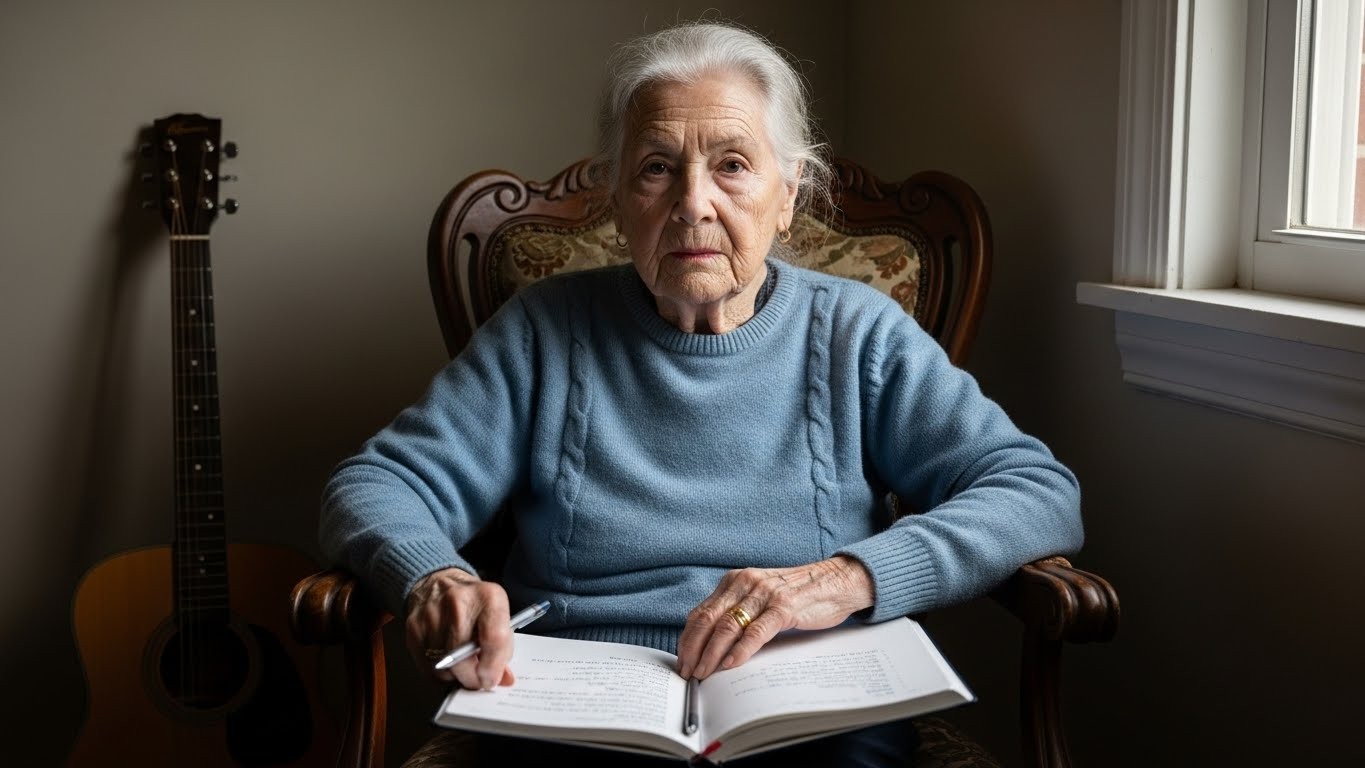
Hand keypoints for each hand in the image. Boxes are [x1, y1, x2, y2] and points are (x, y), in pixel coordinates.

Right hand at [404, 567, 516, 689]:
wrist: (439, 583)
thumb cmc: (474, 604)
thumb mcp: (497, 616)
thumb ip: (503, 648)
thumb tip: (501, 679)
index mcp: (489, 597)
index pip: (494, 639)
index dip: (493, 667)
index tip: (491, 679)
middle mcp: (459, 603)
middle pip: (463, 658)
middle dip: (471, 678)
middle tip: (477, 680)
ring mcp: (433, 614)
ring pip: (443, 667)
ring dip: (454, 675)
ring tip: (461, 663)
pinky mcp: (414, 627)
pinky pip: (426, 666)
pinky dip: (438, 672)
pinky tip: (446, 660)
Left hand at [676, 556, 874, 679]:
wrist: (836, 580)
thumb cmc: (798, 594)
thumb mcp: (760, 597)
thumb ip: (738, 612)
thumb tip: (711, 644)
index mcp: (735, 580)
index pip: (700, 612)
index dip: (688, 639)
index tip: (682, 660)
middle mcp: (745, 583)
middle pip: (708, 620)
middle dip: (694, 649)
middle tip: (688, 672)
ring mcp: (764, 594)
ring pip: (728, 626)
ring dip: (712, 654)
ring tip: (705, 673)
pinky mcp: (784, 607)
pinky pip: (756, 631)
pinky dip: (741, 650)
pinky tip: (731, 664)